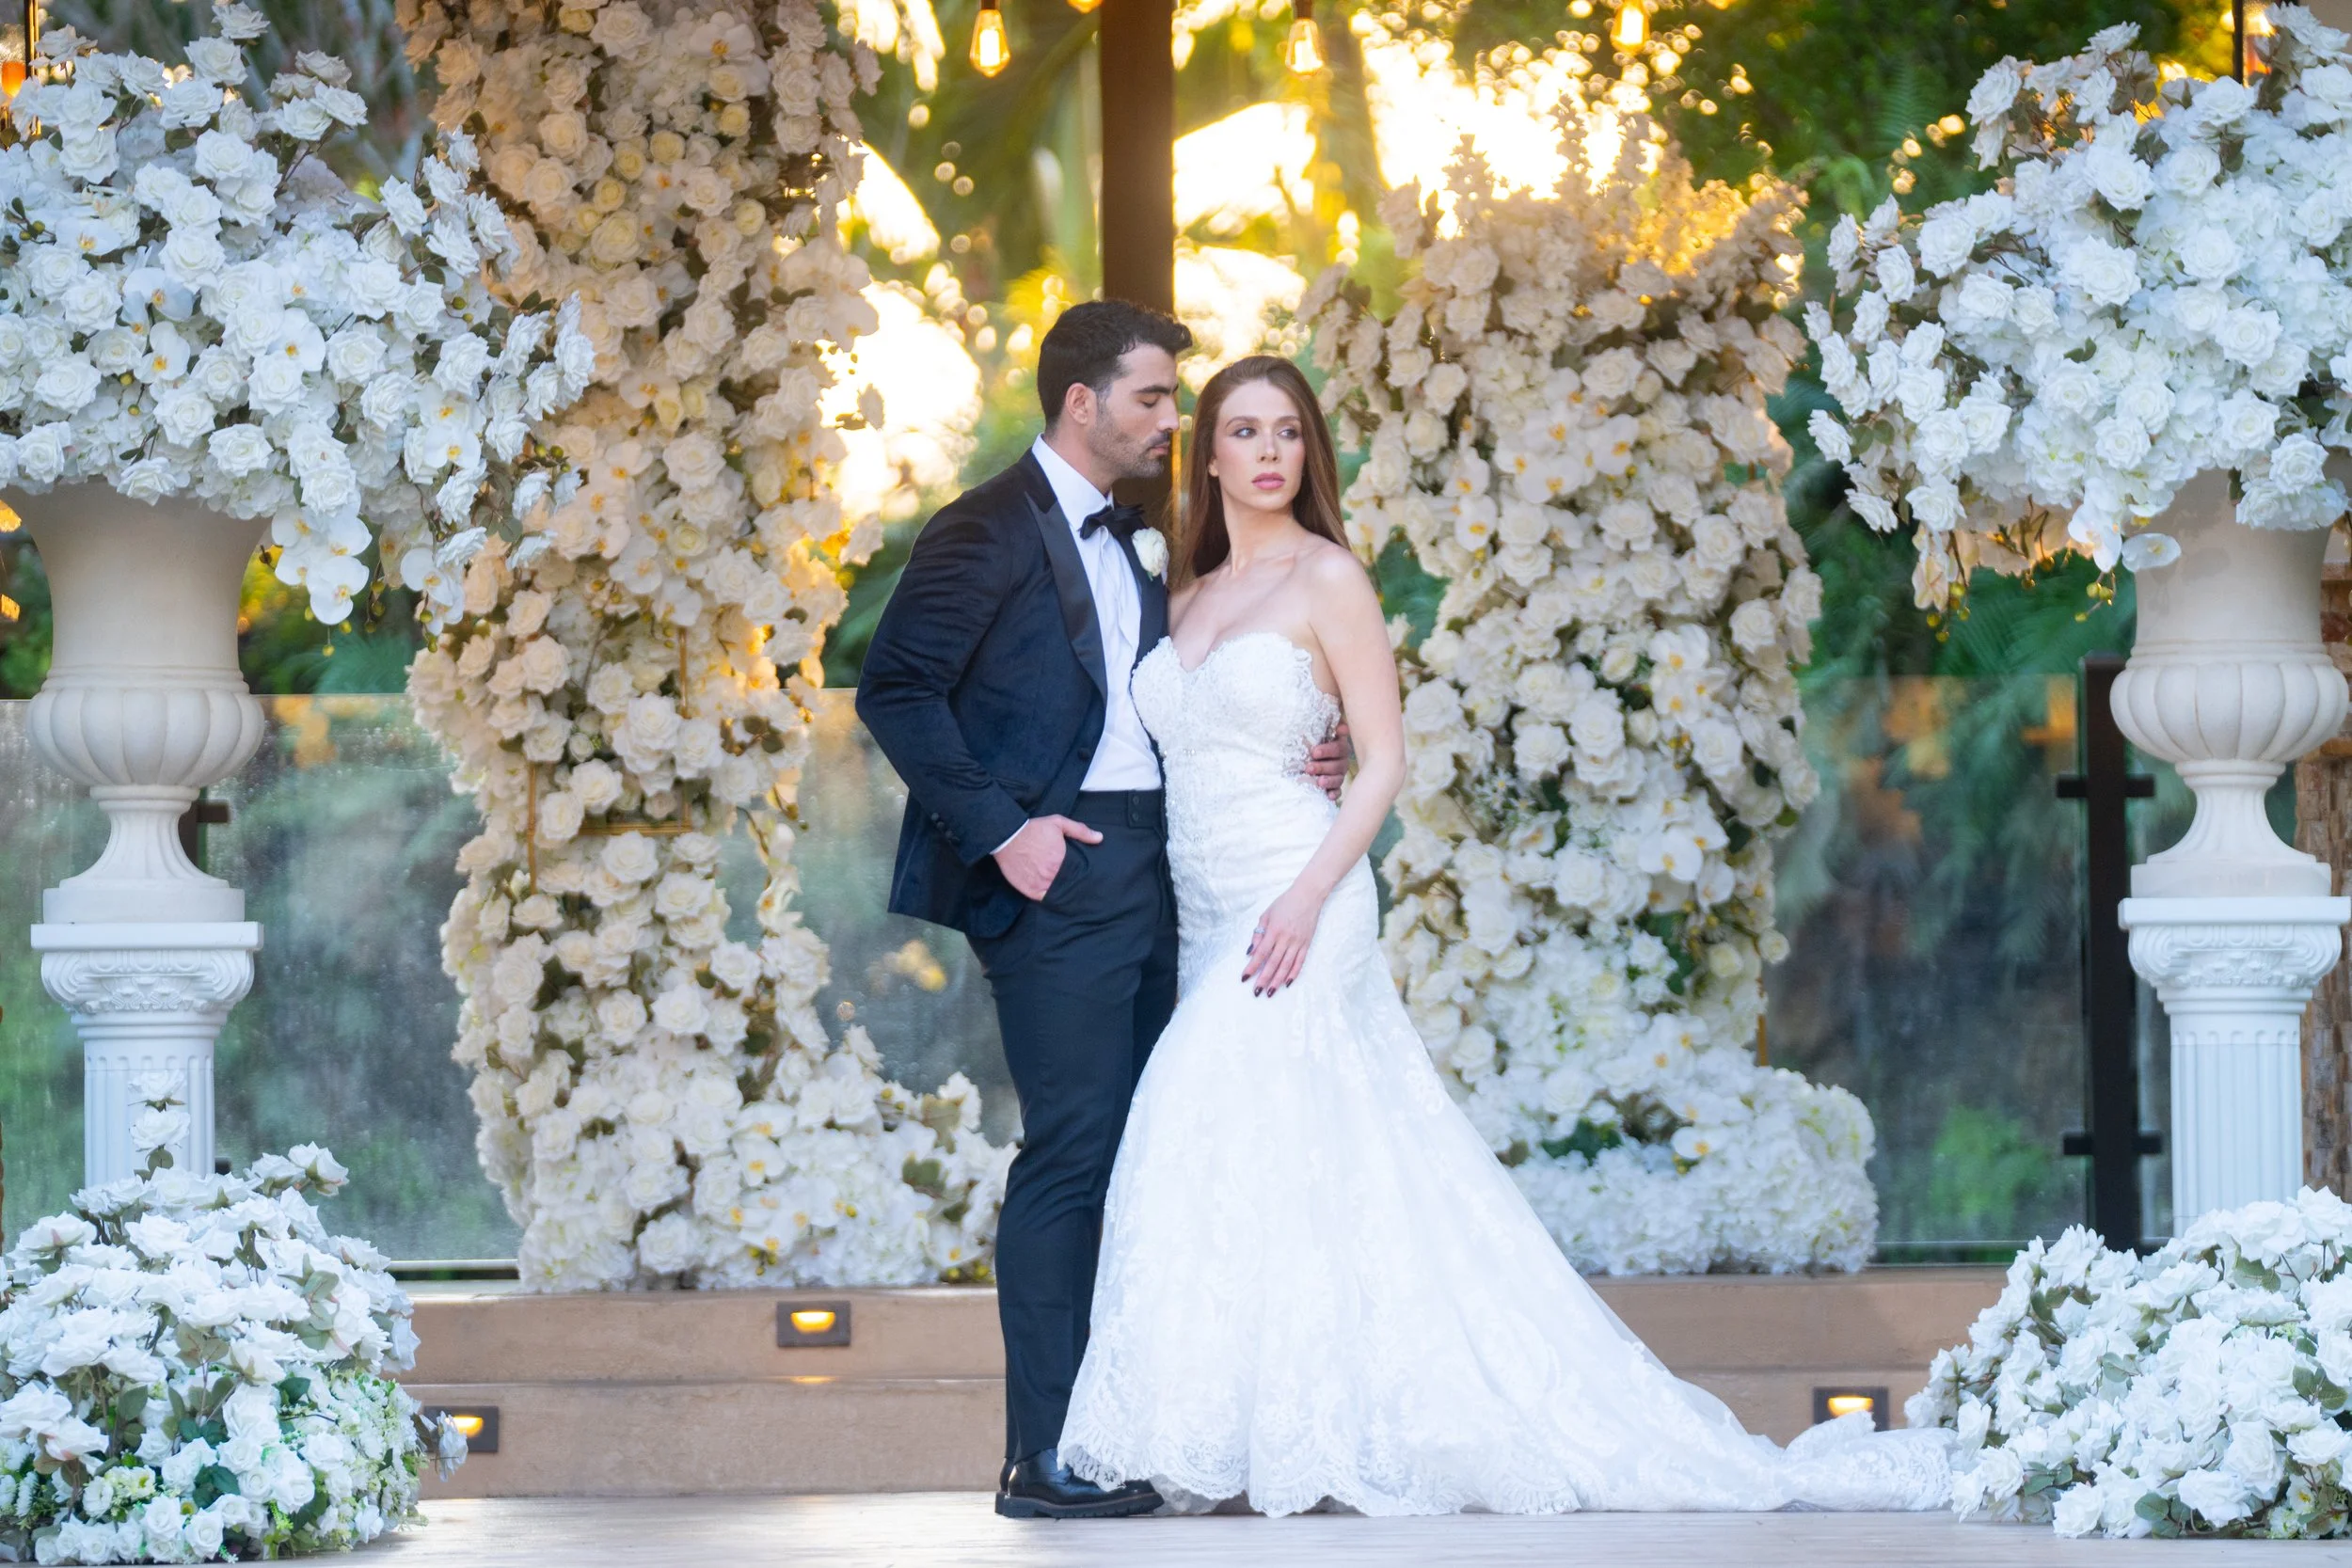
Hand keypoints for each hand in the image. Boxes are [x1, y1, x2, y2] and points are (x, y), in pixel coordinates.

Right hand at [993, 815, 1102, 900]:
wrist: (1007, 837)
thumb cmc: (1033, 829)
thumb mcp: (1058, 823)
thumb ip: (1080, 830)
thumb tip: (1100, 838)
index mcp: (1062, 860)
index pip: (1079, 874)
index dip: (1083, 877)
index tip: (1088, 878)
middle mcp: (1052, 875)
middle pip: (1069, 886)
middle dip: (1074, 886)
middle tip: (1082, 889)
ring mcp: (1040, 884)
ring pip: (1058, 894)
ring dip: (1063, 893)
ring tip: (1071, 895)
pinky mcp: (1029, 890)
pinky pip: (1044, 899)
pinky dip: (1050, 899)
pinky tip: (1055, 896)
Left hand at [1241, 881, 1322, 995]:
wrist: (1308, 896)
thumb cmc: (1285, 903)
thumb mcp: (1267, 914)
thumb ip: (1258, 933)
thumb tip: (1251, 951)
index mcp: (1274, 930)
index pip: (1261, 953)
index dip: (1252, 967)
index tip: (1244, 977)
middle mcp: (1286, 938)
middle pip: (1273, 963)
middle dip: (1263, 979)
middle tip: (1256, 992)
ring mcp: (1298, 942)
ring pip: (1286, 966)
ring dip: (1277, 980)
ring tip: (1270, 992)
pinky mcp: (1307, 944)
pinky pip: (1300, 962)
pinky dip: (1293, 974)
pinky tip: (1287, 983)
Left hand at [1304, 721, 1351, 802]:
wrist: (1305, 757)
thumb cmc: (1311, 744)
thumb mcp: (1316, 734)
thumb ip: (1326, 727)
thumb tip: (1341, 727)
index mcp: (1339, 747)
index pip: (1338, 748)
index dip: (1327, 750)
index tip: (1314, 752)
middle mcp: (1341, 761)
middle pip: (1337, 765)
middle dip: (1322, 766)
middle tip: (1308, 767)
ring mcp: (1339, 774)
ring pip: (1338, 778)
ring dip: (1328, 781)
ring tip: (1319, 782)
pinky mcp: (1335, 787)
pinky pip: (1338, 791)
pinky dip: (1334, 794)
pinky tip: (1329, 796)